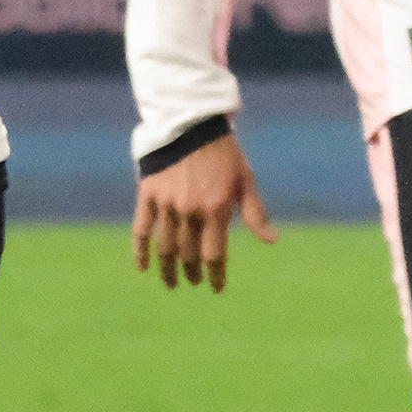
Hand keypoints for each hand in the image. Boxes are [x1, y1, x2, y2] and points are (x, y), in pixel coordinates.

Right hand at [132, 130, 275, 293]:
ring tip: (171, 283)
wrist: (190, 124)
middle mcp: (191, 211)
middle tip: (193, 281)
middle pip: (189, 254)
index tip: (216, 288)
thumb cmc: (223, 153)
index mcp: (217, 209)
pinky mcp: (148, 195)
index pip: (215, 254)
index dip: (216, 275)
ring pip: (166, 247)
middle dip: (193, 272)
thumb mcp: (245, 181)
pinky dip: (140, 250)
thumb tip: (272, 241)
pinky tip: (142, 267)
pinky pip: (142, 229)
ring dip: (168, 269)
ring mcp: (167, 204)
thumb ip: (255, 213)